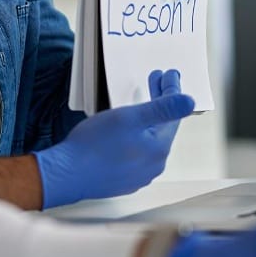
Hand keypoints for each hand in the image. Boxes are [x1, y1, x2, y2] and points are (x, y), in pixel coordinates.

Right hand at [35, 70, 193, 208]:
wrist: (65, 175)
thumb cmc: (94, 145)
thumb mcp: (130, 118)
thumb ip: (163, 109)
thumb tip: (189, 102)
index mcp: (159, 149)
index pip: (173, 115)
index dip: (171, 92)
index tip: (168, 75)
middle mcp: (153, 165)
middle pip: (162, 128)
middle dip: (160, 102)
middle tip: (155, 81)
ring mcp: (138, 176)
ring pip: (149, 142)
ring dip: (148, 120)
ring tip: (141, 103)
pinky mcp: (123, 180)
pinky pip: (136, 154)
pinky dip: (136, 138)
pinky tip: (126, 130)